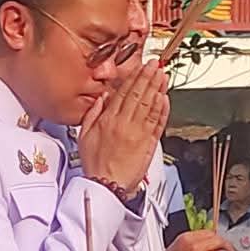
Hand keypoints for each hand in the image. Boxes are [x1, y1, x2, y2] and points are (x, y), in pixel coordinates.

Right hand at [78, 60, 169, 192]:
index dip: (134, 78)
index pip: (124, 93)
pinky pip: (158, 122)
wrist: (107, 185)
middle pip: (139, 95)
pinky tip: (165, 98)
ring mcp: (139, 133)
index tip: (141, 67)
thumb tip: (101, 98)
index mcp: (109, 120)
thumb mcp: (84, 136)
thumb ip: (92, 114)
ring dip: (157, 88)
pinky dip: (162, 109)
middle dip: (148, 77)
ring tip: (162, 76)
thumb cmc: (96, 164)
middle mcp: (125, 124)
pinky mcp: (149, 143)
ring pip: (150, 105)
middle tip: (156, 65)